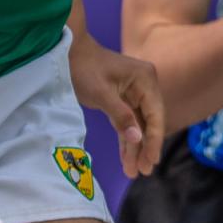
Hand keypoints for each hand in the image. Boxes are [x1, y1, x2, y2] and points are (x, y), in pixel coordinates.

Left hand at [68, 32, 163, 178]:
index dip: (154, 140)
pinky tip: (126, 158)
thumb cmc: (84, 68)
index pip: (155, 115)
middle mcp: (145, 85)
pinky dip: (125, 138)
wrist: (68, 51)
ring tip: (132, 172)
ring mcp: (135, 92)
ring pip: (138, 124)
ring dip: (135, 147)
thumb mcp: (101, 93)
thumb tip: (138, 140)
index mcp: (145, 79)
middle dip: (145, 148)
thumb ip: (121, 117)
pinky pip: (128, 122)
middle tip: (142, 172)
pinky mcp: (123, 98)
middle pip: (149, 122)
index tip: (151, 162)